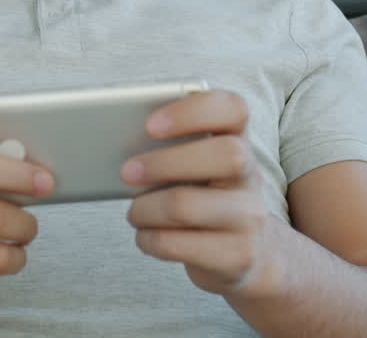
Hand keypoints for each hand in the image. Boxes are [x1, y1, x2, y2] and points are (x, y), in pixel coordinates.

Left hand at [120, 90, 269, 295]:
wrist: (247, 256)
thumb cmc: (204, 199)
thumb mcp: (198, 168)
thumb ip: (171, 148)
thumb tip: (116, 140)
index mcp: (238, 141)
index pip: (232, 109)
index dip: (192, 112)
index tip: (149, 125)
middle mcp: (250, 177)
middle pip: (224, 155)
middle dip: (164, 163)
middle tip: (126, 172)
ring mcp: (248, 219)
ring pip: (186, 205)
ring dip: (144, 208)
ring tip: (134, 211)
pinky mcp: (235, 257)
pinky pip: (176, 244)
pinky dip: (148, 238)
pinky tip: (145, 234)